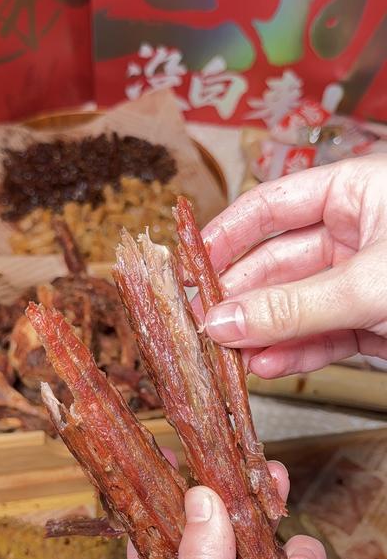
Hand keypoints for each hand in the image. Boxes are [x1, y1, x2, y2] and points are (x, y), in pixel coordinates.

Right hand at [201, 156, 386, 377]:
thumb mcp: (367, 284)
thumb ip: (294, 306)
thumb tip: (225, 320)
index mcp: (357, 193)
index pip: (272, 205)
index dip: (227, 234)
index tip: (190, 265)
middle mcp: (357, 233)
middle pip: (277, 263)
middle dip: (240, 298)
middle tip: (204, 324)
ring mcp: (363, 281)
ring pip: (297, 307)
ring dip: (262, 334)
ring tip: (228, 355)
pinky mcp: (373, 323)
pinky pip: (323, 337)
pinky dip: (295, 354)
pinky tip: (266, 365)